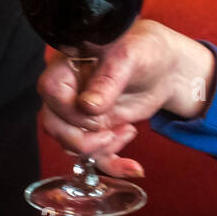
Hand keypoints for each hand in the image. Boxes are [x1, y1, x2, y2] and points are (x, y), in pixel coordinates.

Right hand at [37, 20, 216, 175]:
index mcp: (68, 65)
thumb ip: (107, 81)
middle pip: (54, 124)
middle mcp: (69, 91)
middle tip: (108, 132)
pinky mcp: (96, 130)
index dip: (71, 110)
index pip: (50, 92)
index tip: (97, 111)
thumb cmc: (145, 49)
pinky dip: (113, 165)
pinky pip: (93, 155)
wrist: (166, 66)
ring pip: (70, 144)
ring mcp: (81, 113)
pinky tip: (133, 167)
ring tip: (127, 131)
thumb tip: (88, 106)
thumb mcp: (129, 58)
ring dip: (100, 150)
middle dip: (82, 138)